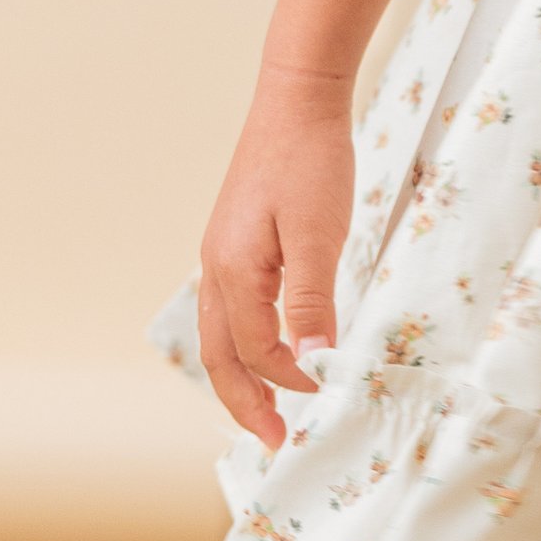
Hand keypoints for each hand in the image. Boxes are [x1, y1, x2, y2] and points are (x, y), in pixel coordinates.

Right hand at [196, 72, 356, 446]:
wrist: (297, 99)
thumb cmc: (310, 161)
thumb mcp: (320, 234)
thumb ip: (313, 301)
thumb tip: (313, 366)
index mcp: (233, 272)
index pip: (256, 351)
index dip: (289, 383)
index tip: (324, 398)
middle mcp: (217, 269)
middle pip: (220, 356)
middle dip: (244, 403)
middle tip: (274, 441)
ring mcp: (222, 255)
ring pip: (220, 335)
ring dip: (241, 378)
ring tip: (269, 408)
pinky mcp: (237, 243)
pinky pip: (231, 309)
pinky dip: (245, 343)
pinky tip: (270, 348)